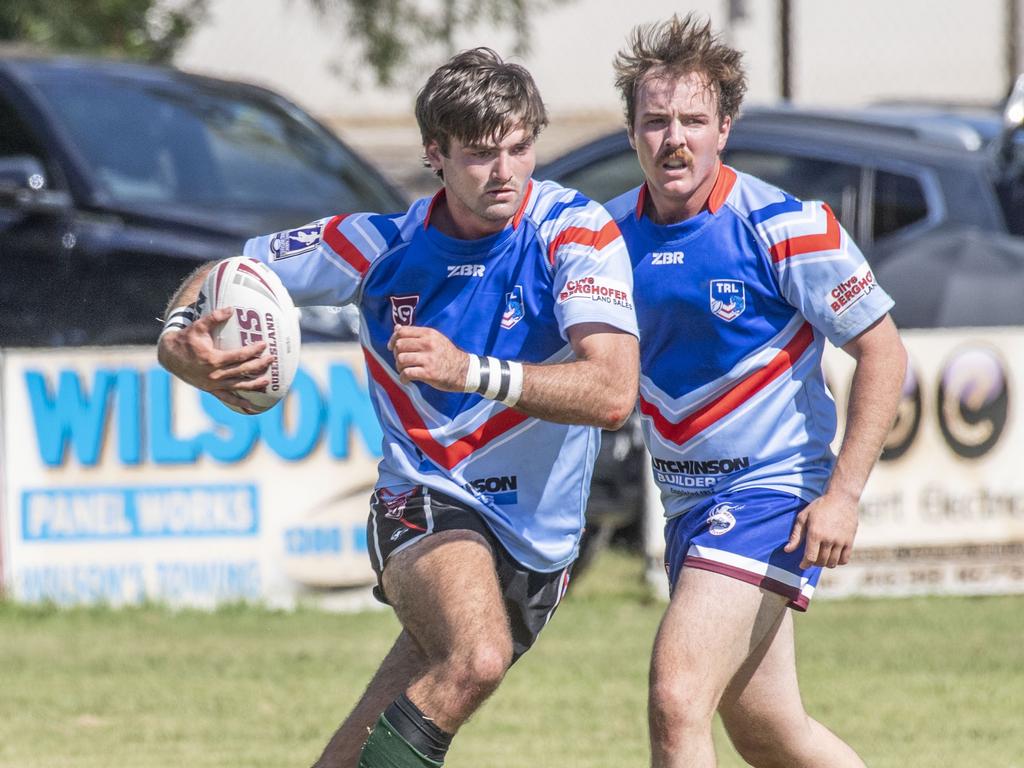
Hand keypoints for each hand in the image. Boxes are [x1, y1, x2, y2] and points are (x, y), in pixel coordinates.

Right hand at [157, 307, 273, 414]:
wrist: (170, 356)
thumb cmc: (186, 339)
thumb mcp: (198, 326)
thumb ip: (214, 317)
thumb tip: (231, 309)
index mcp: (213, 359)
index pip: (239, 355)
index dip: (253, 350)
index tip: (264, 344)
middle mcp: (214, 374)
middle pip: (242, 370)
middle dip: (259, 365)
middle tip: (271, 359)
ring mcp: (213, 384)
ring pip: (238, 385)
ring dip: (254, 384)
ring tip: (267, 381)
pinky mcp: (210, 390)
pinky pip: (227, 398)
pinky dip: (239, 403)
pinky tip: (251, 407)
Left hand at [388, 325, 468, 390]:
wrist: (464, 371)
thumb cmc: (447, 355)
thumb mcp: (435, 339)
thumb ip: (416, 334)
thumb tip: (396, 327)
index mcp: (429, 334)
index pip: (402, 332)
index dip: (393, 339)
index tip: (392, 347)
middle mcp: (428, 344)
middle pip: (399, 345)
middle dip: (396, 354)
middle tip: (402, 361)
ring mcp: (429, 358)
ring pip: (401, 359)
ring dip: (399, 367)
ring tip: (404, 370)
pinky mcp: (429, 373)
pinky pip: (407, 373)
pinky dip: (403, 378)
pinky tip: (406, 380)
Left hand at [783, 492, 858, 568]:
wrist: (842, 498)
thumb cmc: (820, 506)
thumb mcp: (803, 517)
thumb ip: (796, 535)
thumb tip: (787, 550)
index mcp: (815, 533)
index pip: (810, 558)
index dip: (805, 564)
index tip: (802, 565)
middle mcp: (829, 539)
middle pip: (821, 561)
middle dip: (814, 563)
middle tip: (812, 558)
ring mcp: (841, 541)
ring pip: (833, 562)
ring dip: (826, 563)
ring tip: (822, 557)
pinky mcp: (850, 541)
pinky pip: (845, 559)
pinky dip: (838, 562)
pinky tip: (833, 556)